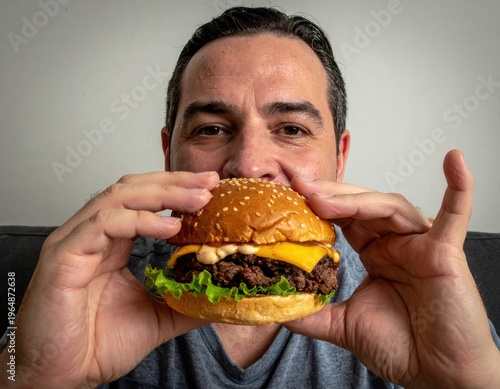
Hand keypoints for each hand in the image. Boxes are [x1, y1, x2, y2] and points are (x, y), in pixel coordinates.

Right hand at [0, 171, 218, 387]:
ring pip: (118, 198)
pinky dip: (139, 220)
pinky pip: (103, 224)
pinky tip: (170, 227)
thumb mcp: (156, 318)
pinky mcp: (64, 256)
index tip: (210, 187)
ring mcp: (75, 242)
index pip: (143, 201)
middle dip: (174, 182)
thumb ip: (185, 302)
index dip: (176, 190)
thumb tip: (218, 295)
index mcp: (111, 244)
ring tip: (197, 199)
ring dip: (162, 194)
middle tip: (209, 181)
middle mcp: (91, 236)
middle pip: (133, 190)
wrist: (62, 378)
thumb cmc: (96, 346)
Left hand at [286, 150, 499, 387]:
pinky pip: (455, 215)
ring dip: (358, 199)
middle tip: (300, 186)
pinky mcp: (445, 253)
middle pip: (363, 206)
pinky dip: (458, 189)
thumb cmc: (402, 348)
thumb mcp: (345, 326)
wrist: (438, 375)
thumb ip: (314, 316)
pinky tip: (455, 161)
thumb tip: (279, 309)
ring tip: (322, 198)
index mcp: (377, 255)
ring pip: (391, 206)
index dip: (321, 205)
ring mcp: (421, 245)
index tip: (292, 195)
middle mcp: (397, 245)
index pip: (346, 219)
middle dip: (331, 195)